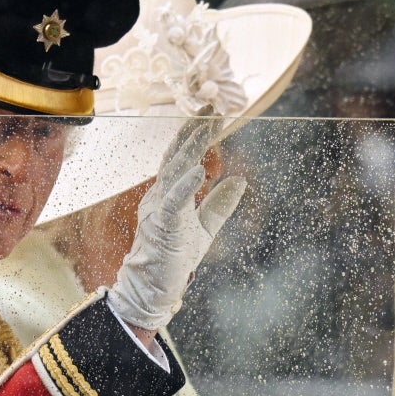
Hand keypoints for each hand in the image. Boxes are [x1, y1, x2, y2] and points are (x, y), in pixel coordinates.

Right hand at [105, 115, 246, 334]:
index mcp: (167, 193)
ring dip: (191, 149)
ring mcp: (158, 210)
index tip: (210, 111)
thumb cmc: (175, 259)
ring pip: (174, 172)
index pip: (180, 156)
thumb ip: (219, 205)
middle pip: (177, 156)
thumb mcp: (204, 228)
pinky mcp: (162, 228)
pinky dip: (185, 186)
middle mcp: (158, 196)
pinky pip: (173, 203)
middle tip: (212, 107)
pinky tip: (200, 170)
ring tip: (206, 127)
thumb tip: (240, 181)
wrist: (154, 288)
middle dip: (194, 130)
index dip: (193, 132)